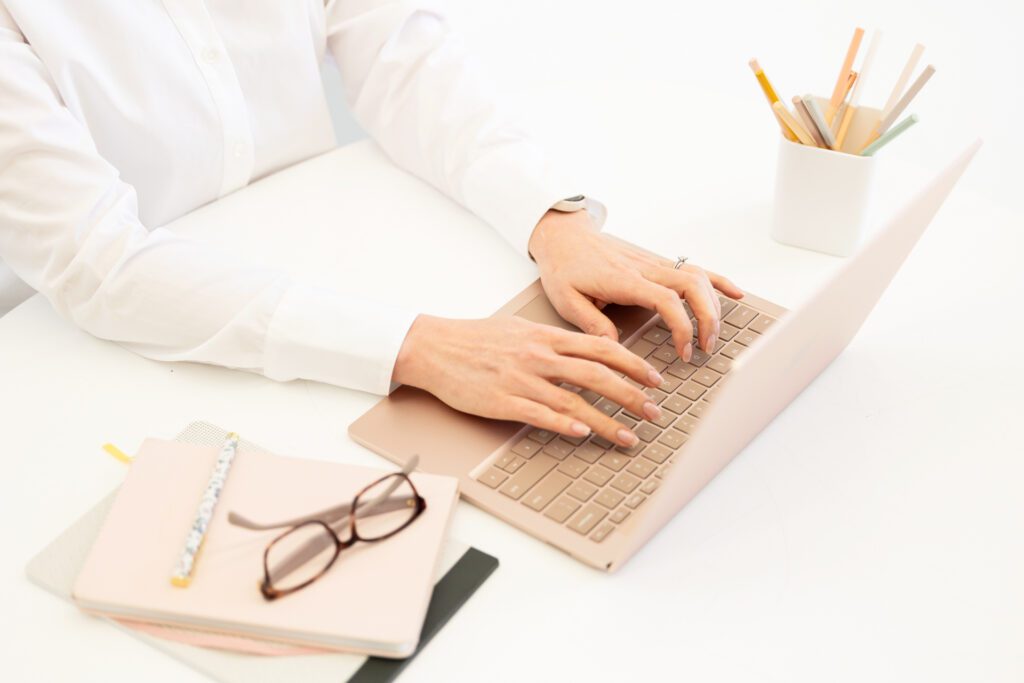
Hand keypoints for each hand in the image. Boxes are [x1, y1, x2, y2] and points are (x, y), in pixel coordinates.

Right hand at [391, 315, 666, 446]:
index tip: (654, 379)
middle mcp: (540, 356)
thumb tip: (582, 352)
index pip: (602, 347)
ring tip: (630, 436)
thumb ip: (552, 341)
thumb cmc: (475, 338)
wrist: (434, 347)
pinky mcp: (504, 402)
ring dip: (609, 421)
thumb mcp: (519, 329)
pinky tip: (585, 434)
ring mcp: (523, 379)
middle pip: (599, 374)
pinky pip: (541, 415)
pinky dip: (566, 424)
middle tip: (654, 411)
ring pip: (577, 400)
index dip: (634, 364)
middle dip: (633, 395)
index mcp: (546, 336)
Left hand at [528, 210, 743, 361]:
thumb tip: (615, 348)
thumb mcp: (566, 300)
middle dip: (708, 319)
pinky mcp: (656, 264)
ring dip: (713, 305)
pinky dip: (717, 281)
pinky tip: (735, 294)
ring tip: (713, 335)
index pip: (667, 301)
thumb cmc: (564, 267)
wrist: (564, 237)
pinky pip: (693, 269)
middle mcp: (644, 269)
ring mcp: (653, 264)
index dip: (682, 328)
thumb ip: (592, 324)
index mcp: (624, 280)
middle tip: (705, 348)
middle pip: (692, 286)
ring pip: (697, 277)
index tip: (684, 352)